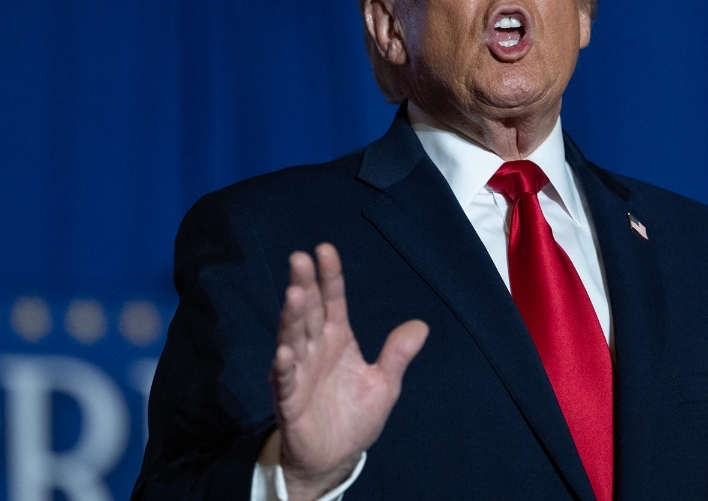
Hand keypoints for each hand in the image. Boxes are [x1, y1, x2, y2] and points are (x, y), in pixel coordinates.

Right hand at [271, 243, 428, 500]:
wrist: (335, 458)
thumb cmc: (355, 416)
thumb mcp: (384, 384)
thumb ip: (397, 355)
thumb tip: (422, 325)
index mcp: (338, 340)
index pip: (333, 301)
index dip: (329, 277)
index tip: (325, 249)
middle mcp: (315, 350)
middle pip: (309, 312)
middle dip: (304, 286)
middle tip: (300, 258)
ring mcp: (299, 372)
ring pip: (293, 339)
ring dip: (292, 318)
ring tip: (294, 294)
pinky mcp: (289, 400)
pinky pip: (286, 380)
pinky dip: (285, 366)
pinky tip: (286, 352)